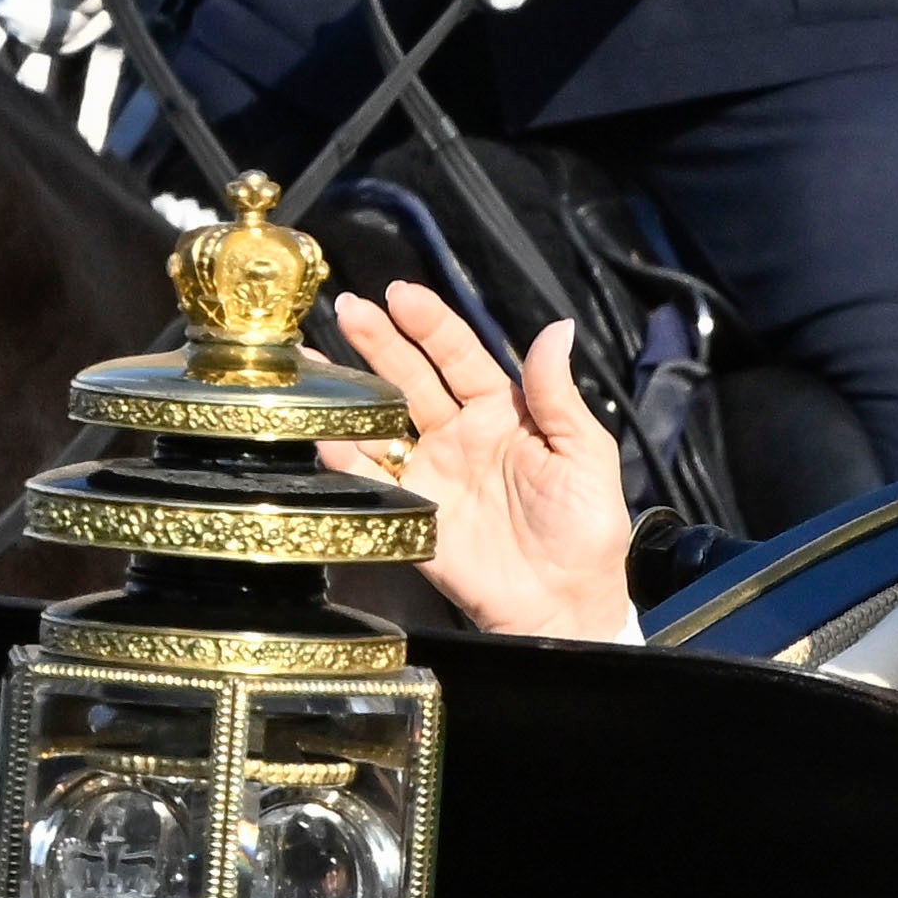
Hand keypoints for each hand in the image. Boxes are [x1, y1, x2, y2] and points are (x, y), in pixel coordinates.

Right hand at [320, 285, 644, 640]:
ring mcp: (431, 470)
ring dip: (348, 388)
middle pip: (411, 376)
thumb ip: (558, 395)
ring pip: (381, 417)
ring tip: (312, 356)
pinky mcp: (411, 509)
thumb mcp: (585, 454)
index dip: (431, 325)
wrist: (566, 602)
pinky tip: (322, 428)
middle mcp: (459, 434)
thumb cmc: (586, 529)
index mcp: (503, 412)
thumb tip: (557, 328)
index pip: (460, 356)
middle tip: (348, 308)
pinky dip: (343, 453)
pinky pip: (369, 475)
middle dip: (379, 341)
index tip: (402, 295)